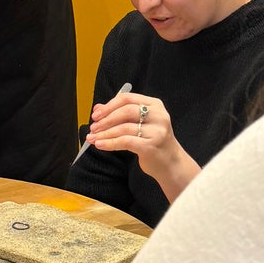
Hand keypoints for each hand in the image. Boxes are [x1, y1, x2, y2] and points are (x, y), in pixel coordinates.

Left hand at [85, 90, 201, 203]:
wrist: (170, 163)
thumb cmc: (153, 142)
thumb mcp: (139, 124)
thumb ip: (120, 114)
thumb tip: (98, 108)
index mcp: (155, 105)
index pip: (128, 98)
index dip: (109, 105)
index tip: (96, 114)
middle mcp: (158, 116)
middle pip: (126, 111)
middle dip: (106, 119)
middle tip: (93, 127)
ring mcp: (156, 131)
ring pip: (124, 128)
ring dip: (105, 133)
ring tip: (93, 138)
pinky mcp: (151, 146)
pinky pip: (125, 142)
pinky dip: (110, 143)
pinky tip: (100, 145)